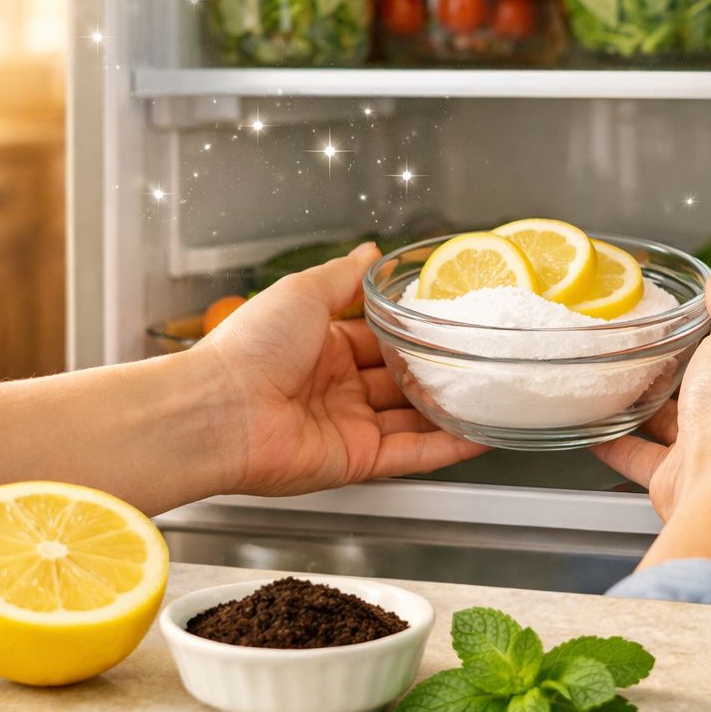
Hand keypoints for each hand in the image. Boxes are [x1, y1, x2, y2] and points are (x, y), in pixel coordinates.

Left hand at [204, 243, 487, 495]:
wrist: (220, 410)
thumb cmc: (250, 347)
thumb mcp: (303, 291)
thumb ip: (344, 277)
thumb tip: (371, 250)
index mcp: (320, 346)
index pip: (379, 338)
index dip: (412, 332)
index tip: (448, 322)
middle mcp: (335, 387)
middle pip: (399, 380)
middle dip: (435, 371)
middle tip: (476, 357)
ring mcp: (347, 425)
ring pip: (412, 418)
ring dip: (448, 409)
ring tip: (490, 395)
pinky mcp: (355, 461)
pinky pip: (410, 455)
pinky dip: (446, 447)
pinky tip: (479, 435)